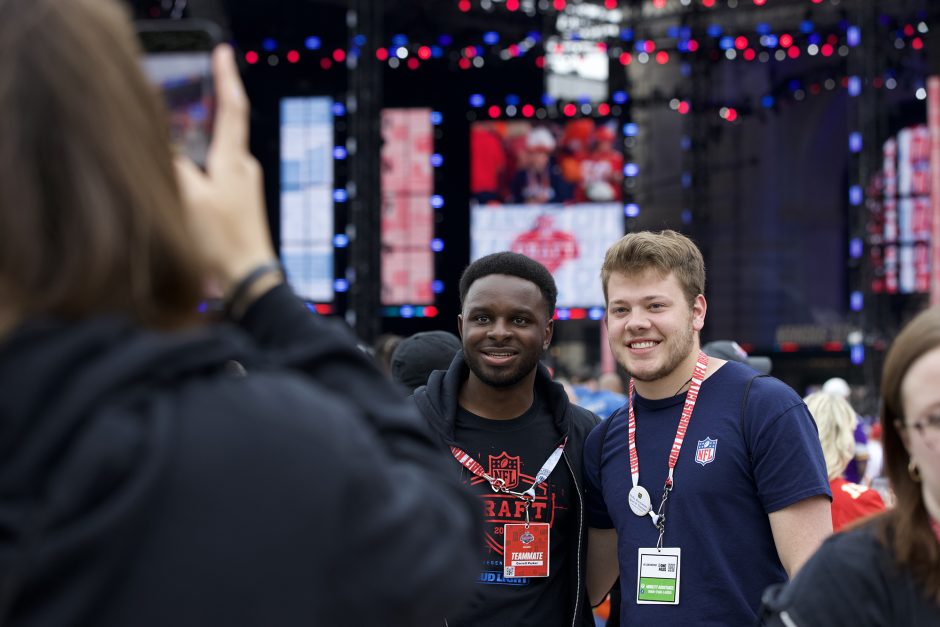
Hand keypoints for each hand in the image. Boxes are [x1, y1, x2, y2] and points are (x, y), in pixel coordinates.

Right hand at [175, 44, 275, 293]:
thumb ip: (176, 166)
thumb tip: (170, 149)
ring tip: (175, 171)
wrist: (249, 280)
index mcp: (234, 161)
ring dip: (195, 154)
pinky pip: (216, 176)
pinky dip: (199, 174)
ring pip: (214, 156)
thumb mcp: (188, 199)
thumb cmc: (221, 243)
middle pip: (220, 130)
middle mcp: (245, 168)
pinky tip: (185, 193)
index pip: (232, 108)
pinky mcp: (241, 202)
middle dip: (199, 119)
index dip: (226, 77)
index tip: (223, 53)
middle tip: (178, 117)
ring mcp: (245, 186)